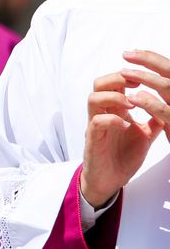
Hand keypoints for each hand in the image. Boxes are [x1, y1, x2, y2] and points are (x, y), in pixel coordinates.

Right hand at [80, 57, 166, 207]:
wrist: (110, 180)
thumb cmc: (123, 156)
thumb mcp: (144, 135)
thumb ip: (153, 121)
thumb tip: (167, 107)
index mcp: (114, 110)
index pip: (113, 83)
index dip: (125, 75)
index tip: (143, 78)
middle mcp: (102, 113)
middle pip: (99, 84)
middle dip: (117, 79)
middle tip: (134, 83)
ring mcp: (96, 125)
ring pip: (94, 99)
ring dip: (114, 98)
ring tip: (131, 105)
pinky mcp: (93, 139)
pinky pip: (96, 122)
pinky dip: (112, 120)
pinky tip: (126, 125)